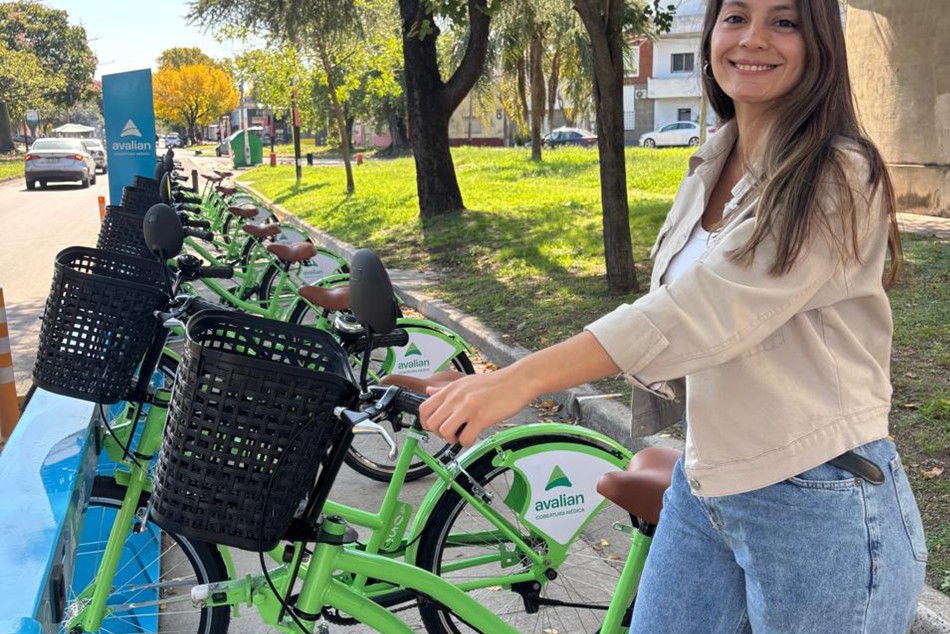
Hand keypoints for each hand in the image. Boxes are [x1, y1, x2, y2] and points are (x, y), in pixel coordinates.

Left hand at [419, 368, 533, 446]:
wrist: (518, 380)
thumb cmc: (494, 383)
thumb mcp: (465, 382)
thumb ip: (445, 389)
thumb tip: (429, 391)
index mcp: (450, 390)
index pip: (424, 408)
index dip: (426, 423)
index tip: (436, 428)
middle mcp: (456, 397)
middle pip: (431, 423)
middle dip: (439, 434)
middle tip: (452, 433)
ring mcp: (468, 407)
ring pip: (445, 432)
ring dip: (452, 439)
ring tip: (463, 435)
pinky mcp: (481, 417)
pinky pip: (465, 438)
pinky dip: (468, 443)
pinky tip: (475, 437)